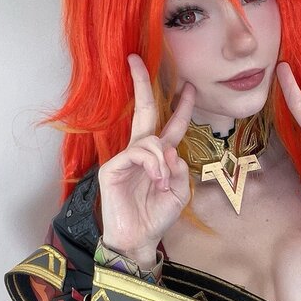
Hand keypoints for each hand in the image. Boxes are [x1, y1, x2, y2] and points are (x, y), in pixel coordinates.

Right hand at [98, 54, 195, 257]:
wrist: (138, 240)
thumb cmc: (157, 217)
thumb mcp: (179, 192)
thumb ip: (179, 168)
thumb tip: (168, 149)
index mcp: (159, 157)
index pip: (171, 125)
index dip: (180, 106)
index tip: (188, 85)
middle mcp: (141, 153)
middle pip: (144, 112)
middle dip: (143, 85)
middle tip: (138, 60)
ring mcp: (124, 159)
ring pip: (148, 140)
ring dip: (161, 159)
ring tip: (162, 182)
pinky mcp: (112, 168)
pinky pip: (137, 154)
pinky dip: (151, 165)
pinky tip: (155, 180)